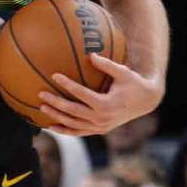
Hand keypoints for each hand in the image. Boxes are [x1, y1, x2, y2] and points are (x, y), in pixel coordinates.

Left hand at [38, 53, 163, 136]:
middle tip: (40, 94)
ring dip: (56, 117)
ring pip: (73, 124)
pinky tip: (51, 126)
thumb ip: (107, 64)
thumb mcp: (123, 72)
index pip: (82, 94)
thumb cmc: (133, 83)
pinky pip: (79, 132)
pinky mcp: (100, 130)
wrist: (145, 102)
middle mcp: (102, 118)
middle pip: (73, 111)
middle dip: (55, 103)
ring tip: (41, 107)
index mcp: (106, 104)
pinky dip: (65, 131)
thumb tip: (90, 54)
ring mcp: (100, 126)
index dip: (67, 84)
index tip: (54, 75)